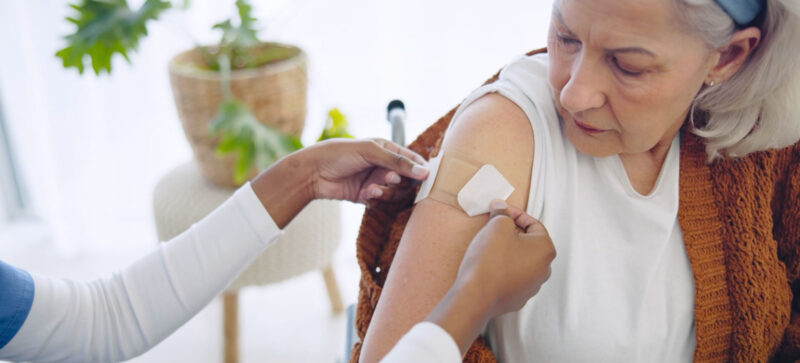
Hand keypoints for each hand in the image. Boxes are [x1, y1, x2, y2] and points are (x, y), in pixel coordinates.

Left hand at [300, 138, 429, 203]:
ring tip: (372, 189)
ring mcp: (376, 181)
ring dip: (386, 193)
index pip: (413, 160)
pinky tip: (364, 195)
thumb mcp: (371, 152)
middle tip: (388, 179)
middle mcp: (384, 166)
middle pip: (407, 181)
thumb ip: (398, 162)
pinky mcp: (367, 196)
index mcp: (387, 149)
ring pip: (395, 194)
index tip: (426, 177)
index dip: (421, 169)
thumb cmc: (341, 154)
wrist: (313, 172)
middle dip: (399, 183)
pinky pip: (381, 203)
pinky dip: (375, 200)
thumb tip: (425, 172)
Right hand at [425, 200, 554, 355]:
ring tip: (490, 245)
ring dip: (508, 250)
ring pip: (521, 260)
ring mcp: (532, 286)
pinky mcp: (518, 297)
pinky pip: (513, 276)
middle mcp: (544, 269)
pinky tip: (489, 265)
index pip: (533, 224)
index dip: (515, 214)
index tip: (500, 210)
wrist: (476, 296)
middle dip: (512, 232)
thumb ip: (502, 213)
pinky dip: (504, 268)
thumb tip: (501, 207)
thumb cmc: (490, 261)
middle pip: (529, 242)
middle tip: (494, 226)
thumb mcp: (496, 226)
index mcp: (545, 249)